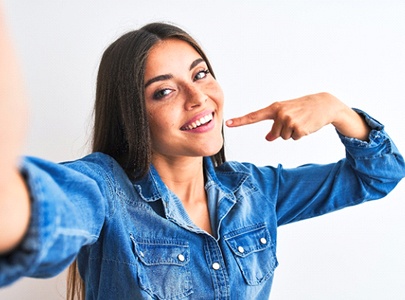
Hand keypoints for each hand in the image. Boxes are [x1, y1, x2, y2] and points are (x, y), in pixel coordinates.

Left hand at [225, 92, 369, 140]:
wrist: (324, 104)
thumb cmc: (302, 109)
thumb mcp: (286, 114)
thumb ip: (275, 125)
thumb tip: (268, 138)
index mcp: (274, 108)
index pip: (254, 116)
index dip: (241, 121)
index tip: (228, 124)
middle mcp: (280, 113)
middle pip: (274, 134)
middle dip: (284, 131)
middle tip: (295, 120)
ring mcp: (289, 120)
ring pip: (284, 137)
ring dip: (293, 133)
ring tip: (301, 121)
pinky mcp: (299, 128)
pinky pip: (294, 139)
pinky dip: (301, 135)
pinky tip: (306, 125)